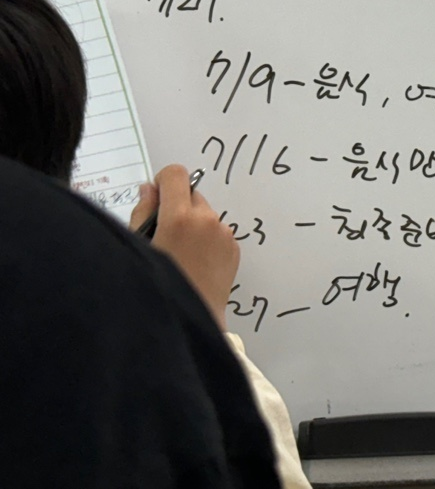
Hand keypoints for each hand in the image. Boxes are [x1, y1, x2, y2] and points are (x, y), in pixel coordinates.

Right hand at [129, 164, 238, 327]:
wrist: (189, 320)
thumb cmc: (156, 288)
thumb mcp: (137, 248)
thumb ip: (142, 212)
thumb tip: (150, 189)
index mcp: (179, 217)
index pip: (175, 175)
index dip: (162, 184)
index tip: (155, 201)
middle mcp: (207, 220)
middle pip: (191, 195)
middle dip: (176, 207)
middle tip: (164, 235)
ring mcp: (224, 234)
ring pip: (204, 214)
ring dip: (192, 224)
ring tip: (179, 255)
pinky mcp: (235, 248)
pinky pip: (217, 231)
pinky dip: (206, 239)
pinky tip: (194, 263)